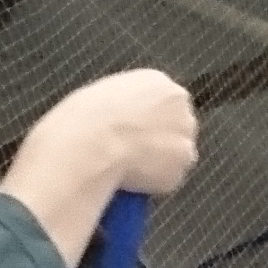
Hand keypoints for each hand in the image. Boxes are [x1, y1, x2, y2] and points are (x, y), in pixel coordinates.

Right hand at [0, 72, 197, 264]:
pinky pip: (167, 180)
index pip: (164, 104)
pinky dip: (152, 184)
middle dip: (160, 142)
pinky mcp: (178, 170)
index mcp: (158, 82)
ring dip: (157, 163)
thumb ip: (124, 105)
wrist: (89, 146)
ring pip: (175, 156)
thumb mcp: (102, 95)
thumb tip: (123, 122)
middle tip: (132, 153)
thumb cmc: (84, 121)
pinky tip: (130, 179)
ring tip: (126, 167)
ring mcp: (183, 140)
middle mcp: (180, 108)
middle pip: (176, 128)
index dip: (148, 122)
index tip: (133, 133)